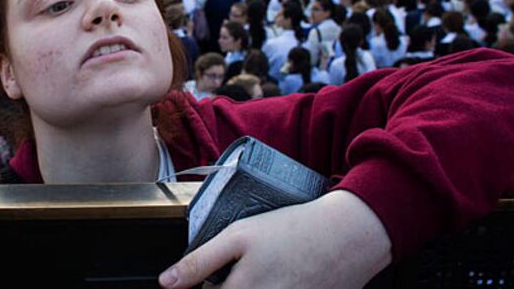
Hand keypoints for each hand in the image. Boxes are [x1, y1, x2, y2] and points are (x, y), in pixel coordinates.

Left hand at [159, 190, 391, 288]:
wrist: (347, 235)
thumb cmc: (293, 230)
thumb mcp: (240, 236)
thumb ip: (200, 261)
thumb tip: (167, 282)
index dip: (206, 285)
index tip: (215, 275)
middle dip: (228, 286)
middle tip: (241, 269)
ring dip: (246, 286)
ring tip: (255, 273)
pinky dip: (272, 288)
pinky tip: (278, 278)